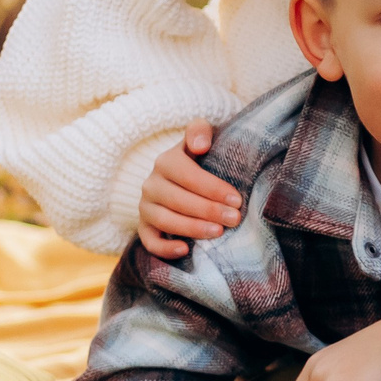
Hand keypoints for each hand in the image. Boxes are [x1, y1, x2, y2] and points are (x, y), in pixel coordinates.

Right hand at [139, 122, 242, 258]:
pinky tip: (186, 250)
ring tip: (219, 232)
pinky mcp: (144, 226)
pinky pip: (148, 241)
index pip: (188, 176)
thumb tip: (200, 145)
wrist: (181, 178)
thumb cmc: (200, 159)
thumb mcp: (200, 138)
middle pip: (178, 200)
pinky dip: (164, 248)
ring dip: (192, 228)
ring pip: (165, 220)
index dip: (213, 188)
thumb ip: (199, 131)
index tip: (237, 200)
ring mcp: (145, 207)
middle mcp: (151, 184)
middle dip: (209, 211)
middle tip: (234, 218)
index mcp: (166, 161)